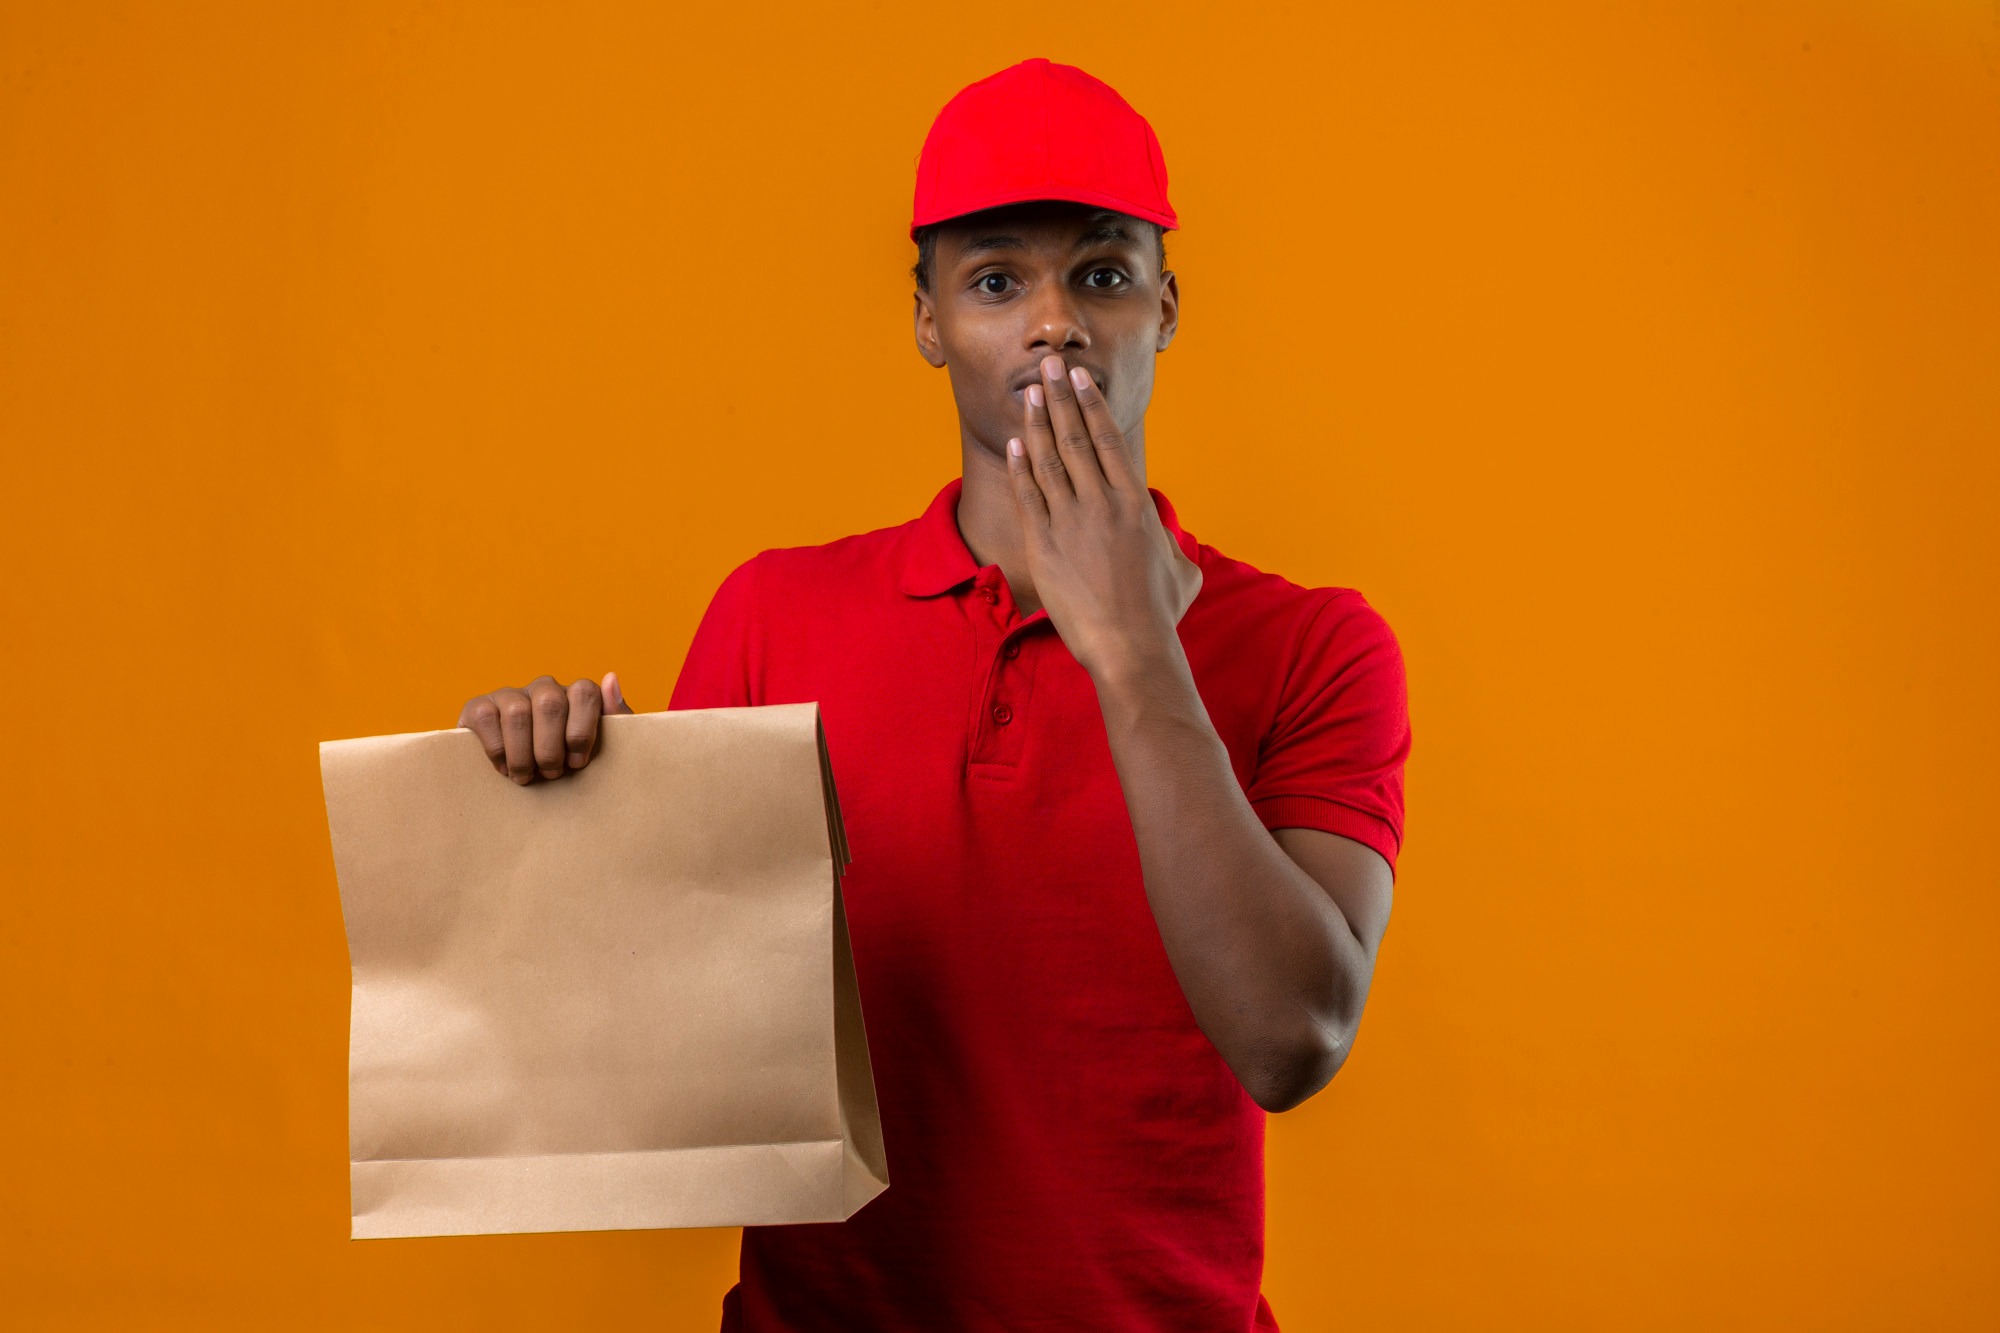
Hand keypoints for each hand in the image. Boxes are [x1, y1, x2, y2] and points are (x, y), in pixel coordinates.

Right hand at [455, 672, 633, 783]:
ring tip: (526, 777)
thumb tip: (610, 678)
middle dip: (551, 748)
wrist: (527, 790)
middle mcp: (544, 688)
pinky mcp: (478, 706)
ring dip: (523, 754)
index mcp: (575, 694)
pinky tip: (504, 768)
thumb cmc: (569, 767)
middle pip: (550, 704)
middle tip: (551, 774)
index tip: (577, 763)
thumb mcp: (600, 750)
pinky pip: (486, 717)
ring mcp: (510, 694)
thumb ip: (614, 718)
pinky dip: (497, 749)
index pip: (585, 691)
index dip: (582, 731)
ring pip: (518, 712)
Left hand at [1007, 354, 1201, 680]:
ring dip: (1036, 423)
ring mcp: (1070, 522)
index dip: (1091, 405)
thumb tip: (1167, 535)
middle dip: (1058, 398)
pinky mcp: (1045, 545)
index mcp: (1134, 503)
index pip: (1108, 440)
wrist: (1130, 647)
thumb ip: (1169, 542)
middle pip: (1075, 437)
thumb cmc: (1158, 614)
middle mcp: (1101, 504)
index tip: (1079, 379)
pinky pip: (1028, 496)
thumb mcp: (1179, 569)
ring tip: (1027, 393)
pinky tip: (1014, 444)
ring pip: (1049, 460)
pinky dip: (1020, 467)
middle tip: (1047, 365)